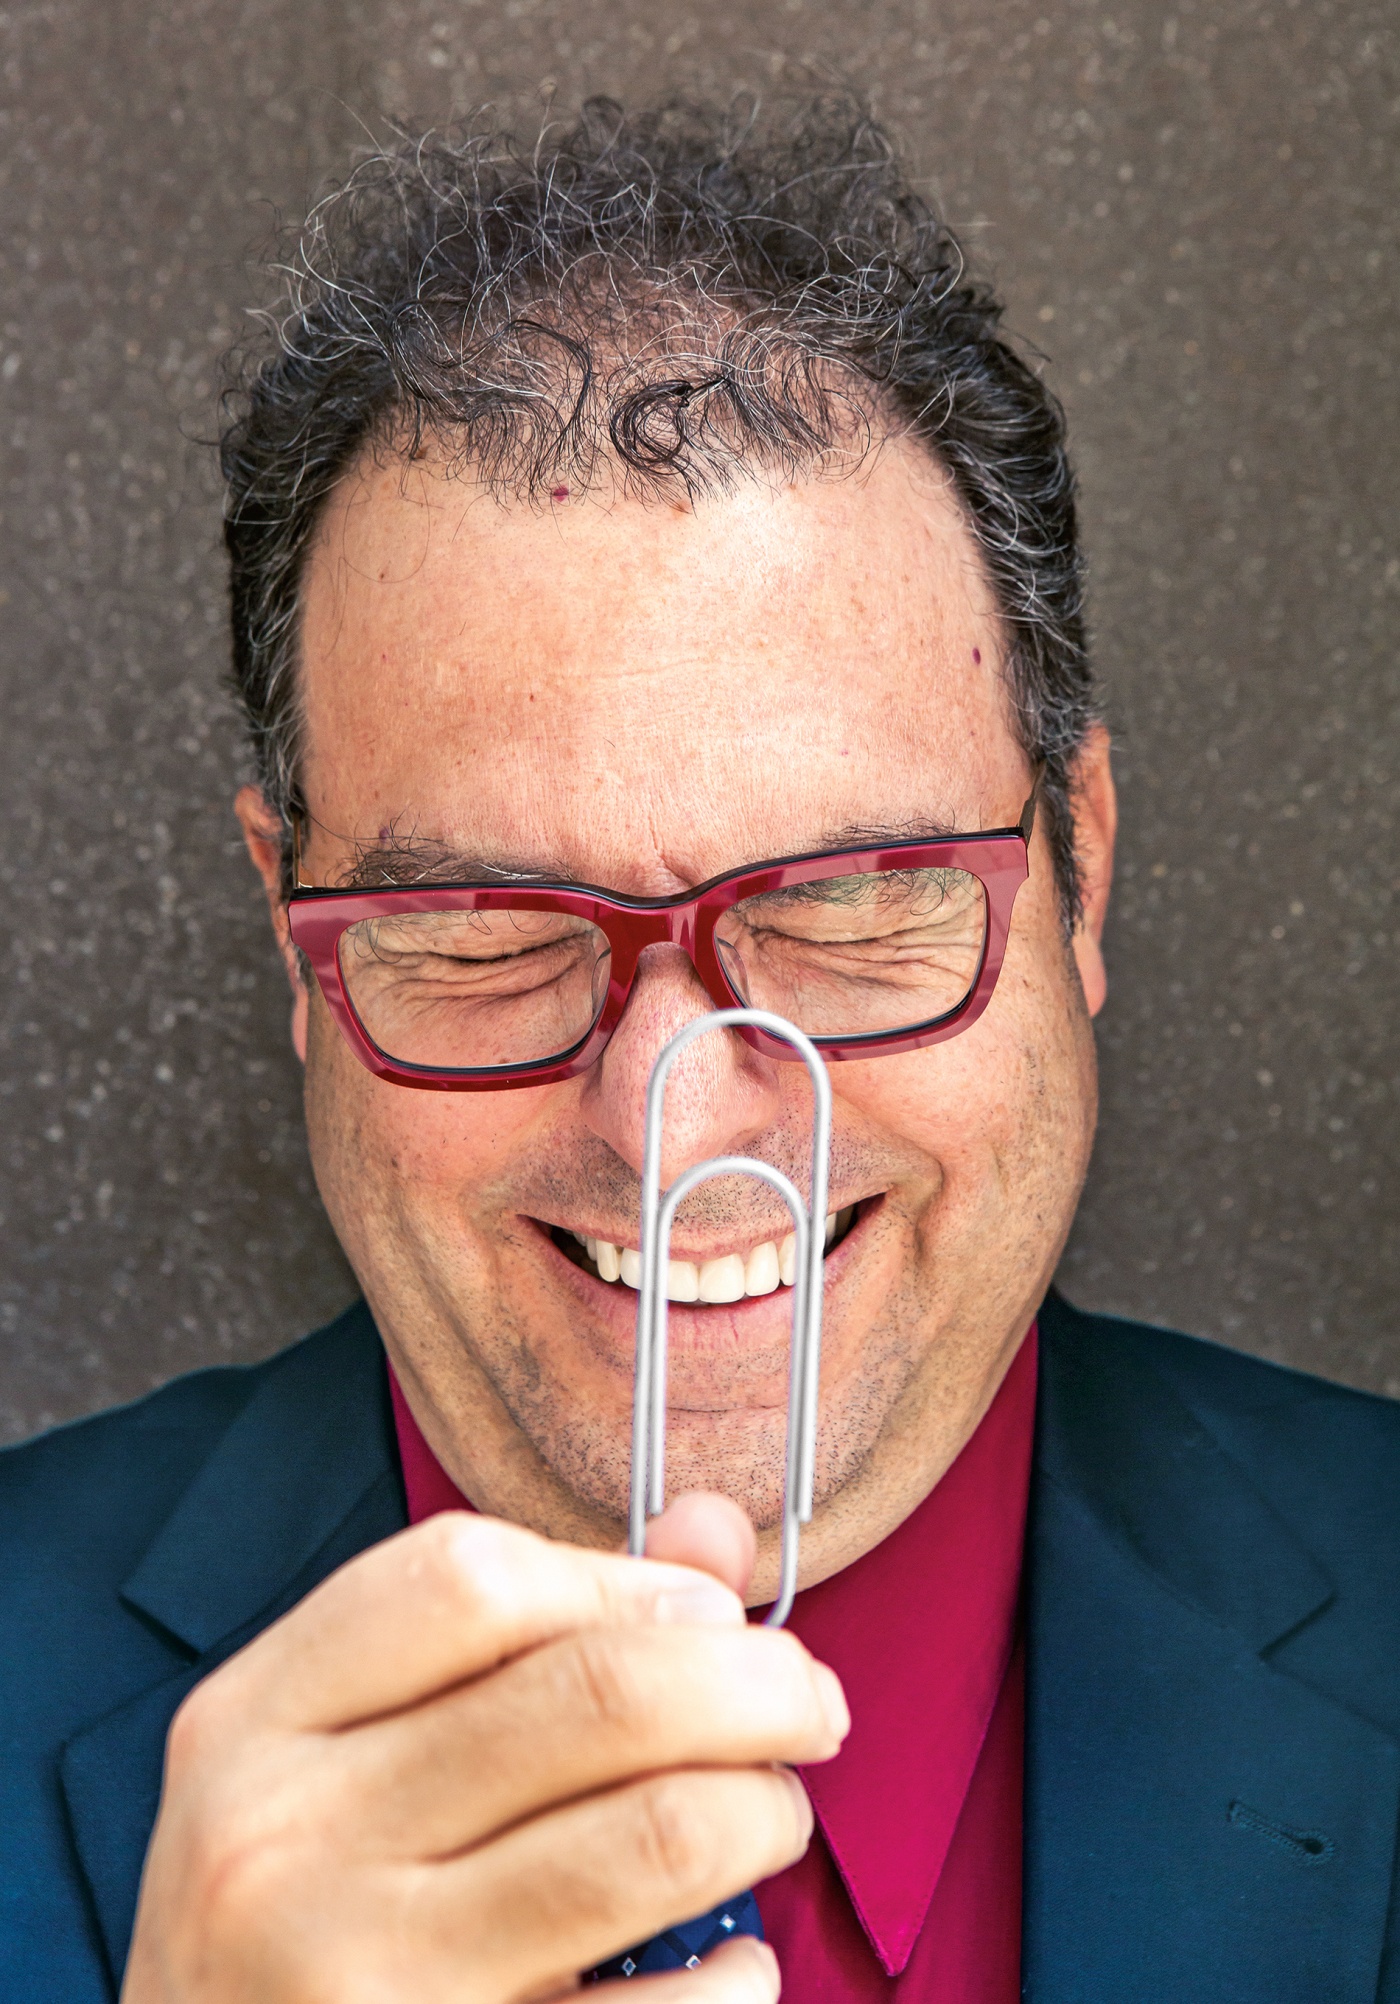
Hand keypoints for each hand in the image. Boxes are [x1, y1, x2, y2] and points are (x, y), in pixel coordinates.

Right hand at [121, 1494, 847, 2002]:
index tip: (705, 1615)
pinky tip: (729, 1966)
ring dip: (762, 1811)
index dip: (626, 1580)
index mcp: (256, 1722)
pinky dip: (738, 1979)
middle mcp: (286, 1843)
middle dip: (756, 1682)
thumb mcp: (346, 1759)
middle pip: (596, 1693)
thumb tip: (713, 1531)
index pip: (472, 1577)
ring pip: (655, 1838)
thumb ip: (526, 1630)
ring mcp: (358, 1982)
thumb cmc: (300, 1920)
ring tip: (769, 1818)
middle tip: (808, 1707)